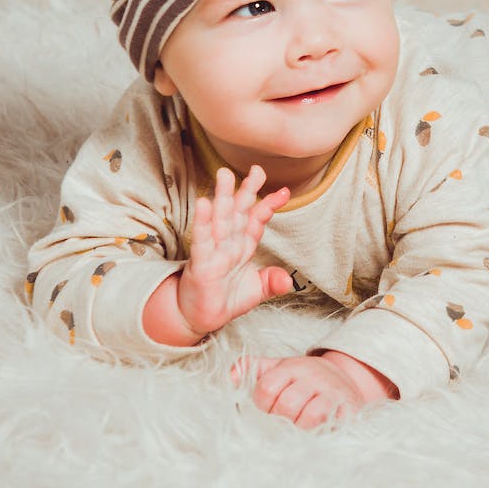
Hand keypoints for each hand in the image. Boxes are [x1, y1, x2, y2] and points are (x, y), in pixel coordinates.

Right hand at [177, 165, 292, 336]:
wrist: (200, 318)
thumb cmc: (225, 300)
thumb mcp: (256, 291)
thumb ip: (272, 282)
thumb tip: (288, 280)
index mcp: (243, 246)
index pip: (257, 220)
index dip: (269, 205)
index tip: (284, 191)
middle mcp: (229, 243)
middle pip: (238, 212)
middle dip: (247, 190)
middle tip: (257, 169)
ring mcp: (214, 251)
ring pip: (220, 220)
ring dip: (223, 197)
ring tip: (225, 175)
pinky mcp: (201, 263)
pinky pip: (202, 240)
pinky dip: (203, 222)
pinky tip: (204, 203)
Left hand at [235, 350, 397, 429]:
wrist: (346, 379)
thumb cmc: (305, 379)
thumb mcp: (279, 368)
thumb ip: (252, 369)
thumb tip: (231, 377)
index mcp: (292, 366)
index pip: (266, 388)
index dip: (263, 404)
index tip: (269, 407)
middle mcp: (313, 375)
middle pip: (286, 405)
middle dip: (281, 418)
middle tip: (285, 418)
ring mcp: (332, 391)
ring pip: (309, 417)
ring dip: (301, 426)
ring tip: (300, 424)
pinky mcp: (348, 407)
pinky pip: (331, 424)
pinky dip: (319, 431)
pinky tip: (316, 429)